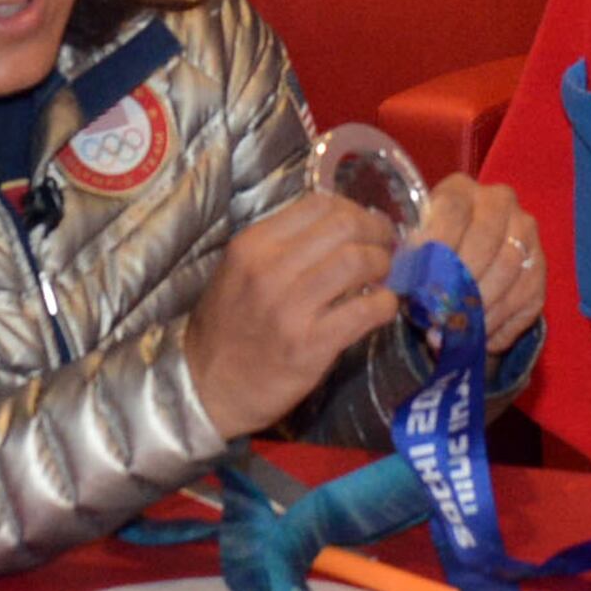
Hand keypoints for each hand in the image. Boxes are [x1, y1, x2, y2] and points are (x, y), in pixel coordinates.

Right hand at [183, 192, 399, 439]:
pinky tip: (382, 306)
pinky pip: (365, 310)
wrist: (206, 386)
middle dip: (376, 233)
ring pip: (358, 262)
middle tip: (384, 247)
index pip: (319, 204)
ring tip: (382, 276)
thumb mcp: (239, 271)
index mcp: (252, 245)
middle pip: (344, 226)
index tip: (365, 225)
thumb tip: (343, 226)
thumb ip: (282, 245)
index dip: (354, 209)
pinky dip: (384, 303)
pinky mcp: (310, 345)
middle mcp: (269, 269)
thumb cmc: (227, 327)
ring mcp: (290, 308)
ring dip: (382, 265)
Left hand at [406, 174, 544, 354]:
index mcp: (460, 189)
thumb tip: (412, 296)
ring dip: (479, 308)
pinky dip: (500, 322)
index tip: (420, 283)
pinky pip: (525, 297)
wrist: (465, 253)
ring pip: (506, 271)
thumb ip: (411, 263)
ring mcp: (525, 232)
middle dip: (458, 285)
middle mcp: (499, 202)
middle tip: (438, 316)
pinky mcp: (540, 265)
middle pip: (483, 242)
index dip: (436, 248)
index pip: (451, 211)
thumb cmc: (430, 252)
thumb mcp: (415, 247)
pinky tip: (478, 337)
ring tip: (454, 332)